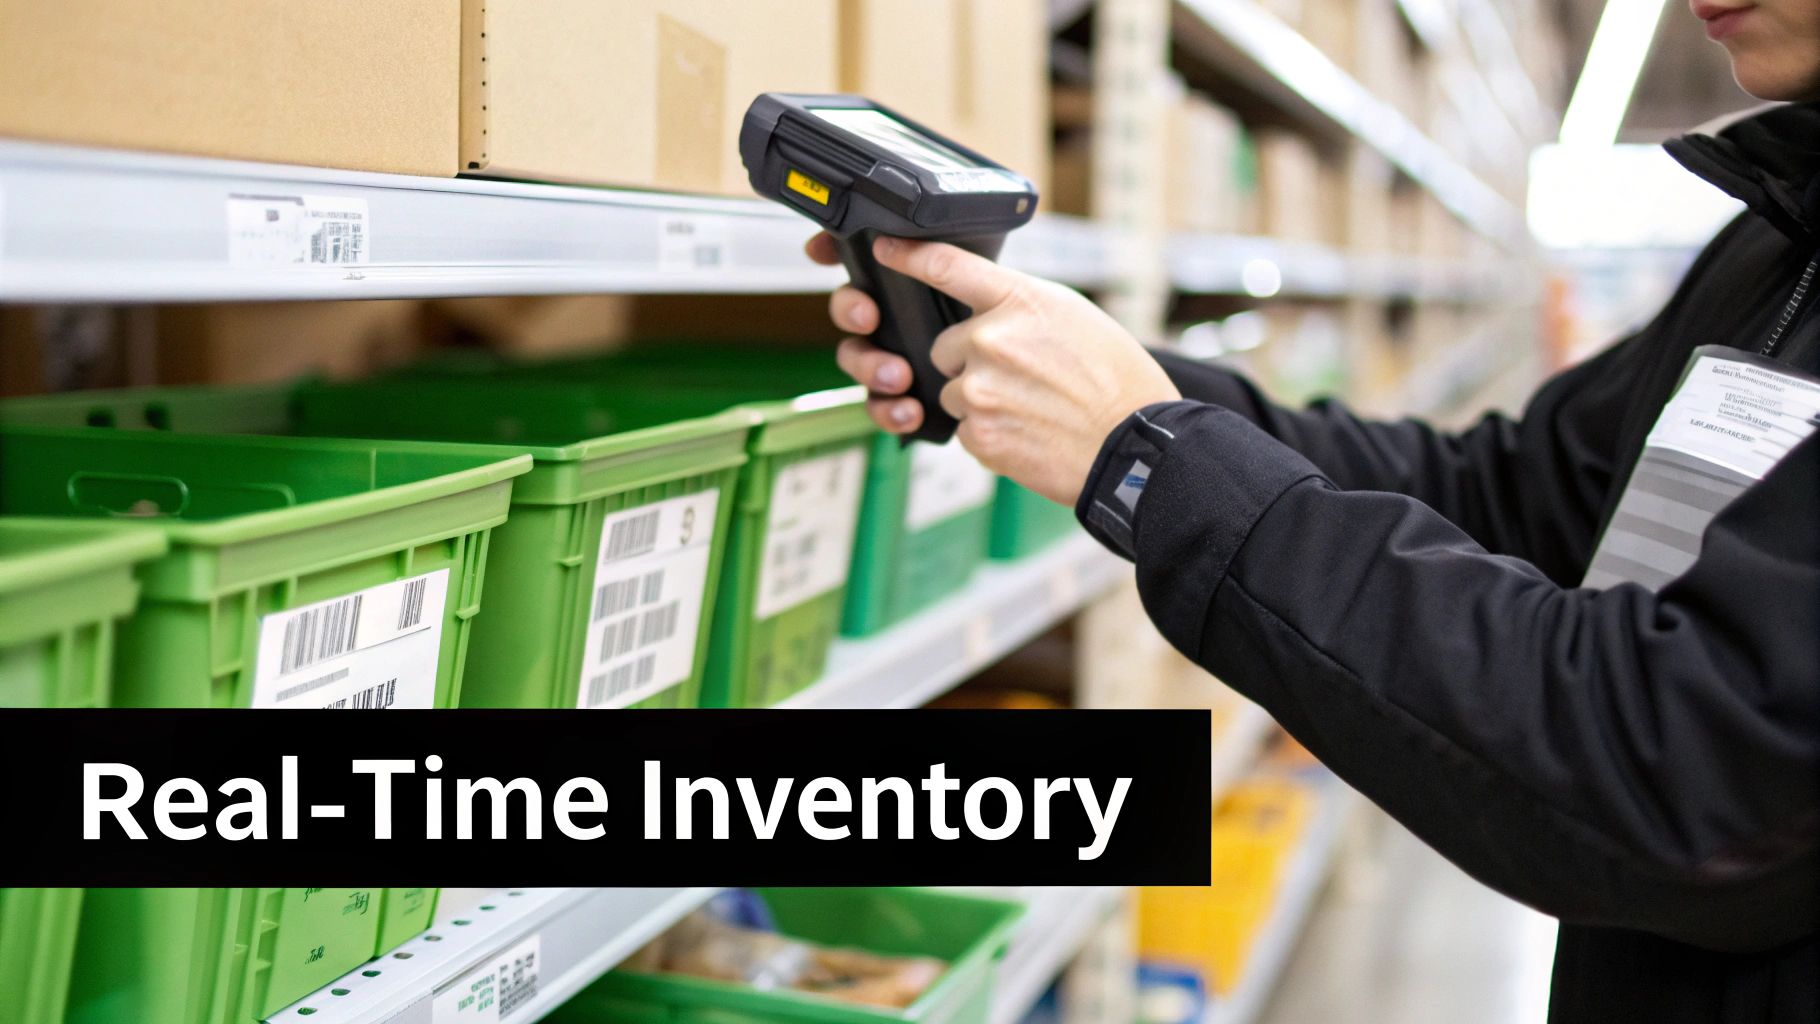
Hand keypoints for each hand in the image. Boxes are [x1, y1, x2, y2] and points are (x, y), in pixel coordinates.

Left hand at [805, 231, 1179, 505]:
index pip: (947, 265)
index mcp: (1018, 301)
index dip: (908, 254)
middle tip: (1024, 377)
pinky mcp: (978, 435)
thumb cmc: (1115, 378)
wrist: (1133, 445)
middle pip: (944, 347)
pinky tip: (1029, 431)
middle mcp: (990, 340)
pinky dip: (991, 433)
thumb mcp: (1073, 316)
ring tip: (1032, 407)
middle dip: (971, 362)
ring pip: (953, 391)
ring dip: (981, 400)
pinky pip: (965, 429)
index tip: (885, 248)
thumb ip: (1019, 306)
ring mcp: (979, 390)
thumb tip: (985, 310)